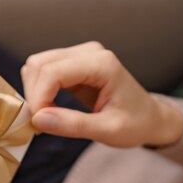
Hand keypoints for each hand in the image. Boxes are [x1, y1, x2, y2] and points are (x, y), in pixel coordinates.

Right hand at [21, 41, 182, 146]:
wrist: (149, 118)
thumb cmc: (136, 124)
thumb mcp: (108, 131)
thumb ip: (74, 125)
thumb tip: (38, 119)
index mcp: (102, 64)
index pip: (53, 72)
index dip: (39, 98)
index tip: (39, 124)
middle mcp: (89, 52)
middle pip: (39, 64)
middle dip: (33, 95)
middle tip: (40, 123)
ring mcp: (80, 55)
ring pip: (37, 65)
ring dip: (34, 92)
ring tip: (46, 117)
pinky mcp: (73, 63)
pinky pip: (43, 71)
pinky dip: (39, 90)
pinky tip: (49, 109)